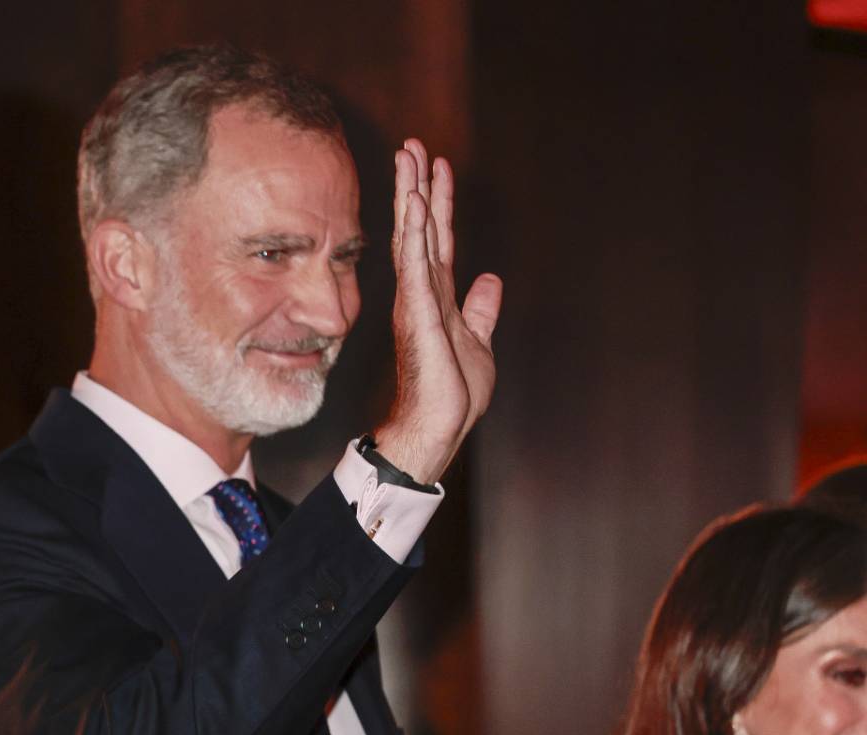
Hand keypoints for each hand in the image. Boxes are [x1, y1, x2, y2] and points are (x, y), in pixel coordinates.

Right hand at [373, 139, 502, 484]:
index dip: (438, 201)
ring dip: (412, 194)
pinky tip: (411, 202)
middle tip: (412, 144)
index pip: (437, 239)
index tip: (435, 166)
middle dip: (418, 184)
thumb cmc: (451, 393)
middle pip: (421, 227)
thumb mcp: (479, 341)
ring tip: (409, 157)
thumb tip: (490, 280)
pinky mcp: (419, 312)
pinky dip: (413, 230)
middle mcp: (422, 292)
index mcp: (437, 297)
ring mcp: (417, 300)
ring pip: (414, 236)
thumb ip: (481, 309)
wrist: (436, 426)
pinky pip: (415, 263)